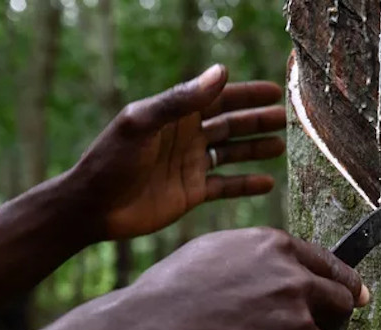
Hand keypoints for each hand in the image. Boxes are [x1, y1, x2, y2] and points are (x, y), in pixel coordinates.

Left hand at [74, 65, 285, 239]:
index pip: (217, 98)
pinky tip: (268, 183)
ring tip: (281, 147)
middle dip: (257, 121)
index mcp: (174, 115)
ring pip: (231, 153)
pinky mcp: (191, 193)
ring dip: (256, 149)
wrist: (93, 206)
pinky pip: (226, 186)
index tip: (275, 92)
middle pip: (230, 124)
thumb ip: (181, 100)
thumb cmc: (111, 159)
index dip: (246, 94)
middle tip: (287, 119)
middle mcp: (186, 137)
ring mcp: (190, 165)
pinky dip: (246, 184)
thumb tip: (221, 73)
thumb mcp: (144, 123)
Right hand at [98, 228, 368, 329]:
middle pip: (341, 307)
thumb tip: (290, 269)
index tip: (357, 297)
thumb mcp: (217, 252)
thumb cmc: (169, 295)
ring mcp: (296, 325)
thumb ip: (261, 259)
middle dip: (331, 324)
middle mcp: (296, 283)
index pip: (334, 267)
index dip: (348, 285)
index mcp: (278, 249)